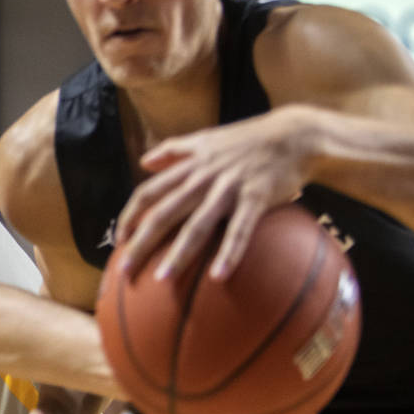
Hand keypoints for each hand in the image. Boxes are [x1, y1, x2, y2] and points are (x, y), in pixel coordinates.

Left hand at [116, 108, 311, 280]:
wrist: (294, 134)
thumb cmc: (249, 140)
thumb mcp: (206, 139)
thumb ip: (174, 150)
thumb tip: (144, 162)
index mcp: (189, 166)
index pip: (149, 192)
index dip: (131, 216)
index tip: (118, 239)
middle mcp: (203, 177)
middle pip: (163, 212)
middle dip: (141, 242)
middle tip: (125, 269)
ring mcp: (228, 187)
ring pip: (197, 224)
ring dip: (178, 253)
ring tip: (163, 280)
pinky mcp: (256, 197)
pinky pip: (240, 229)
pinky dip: (229, 253)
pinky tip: (218, 276)